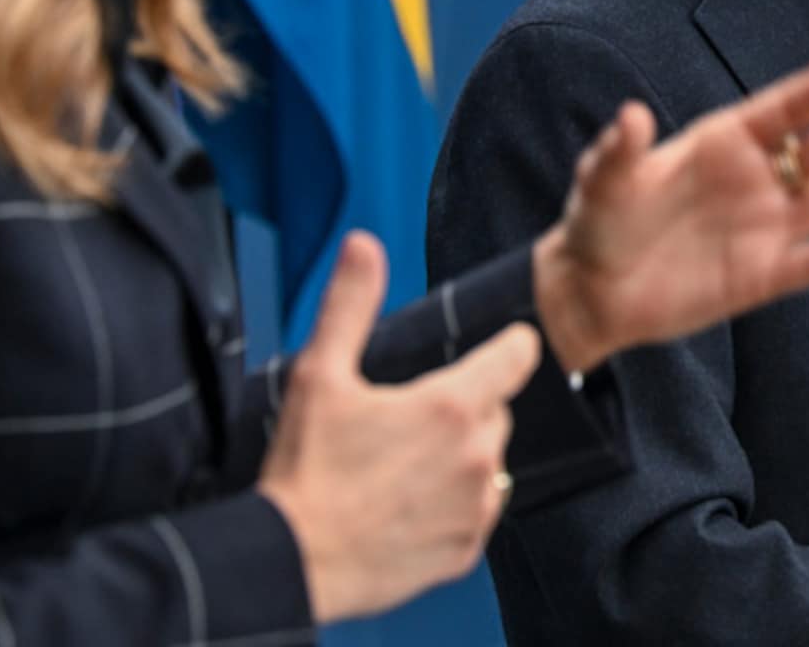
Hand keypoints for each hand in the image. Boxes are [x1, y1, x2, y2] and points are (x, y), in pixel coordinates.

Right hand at [258, 232, 539, 623]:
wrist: (290, 564)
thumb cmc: (305, 471)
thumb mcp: (320, 374)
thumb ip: (350, 303)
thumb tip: (363, 244)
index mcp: (452, 404)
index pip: (518, 353)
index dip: (506, 345)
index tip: (493, 347)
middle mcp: (477, 454)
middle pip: (496, 408)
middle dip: (465, 407)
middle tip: (409, 421)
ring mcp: (475, 505)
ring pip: (489, 460)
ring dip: (462, 456)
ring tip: (404, 465)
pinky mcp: (466, 548)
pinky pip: (478, 510)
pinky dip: (455, 504)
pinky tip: (410, 504)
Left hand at [532, 62, 808, 372]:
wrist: (593, 291)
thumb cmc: (599, 221)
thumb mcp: (603, 181)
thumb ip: (620, 149)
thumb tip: (631, 115)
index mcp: (722, 143)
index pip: (775, 114)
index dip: (804, 97)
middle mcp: (754, 179)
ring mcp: (763, 227)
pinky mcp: (763, 275)